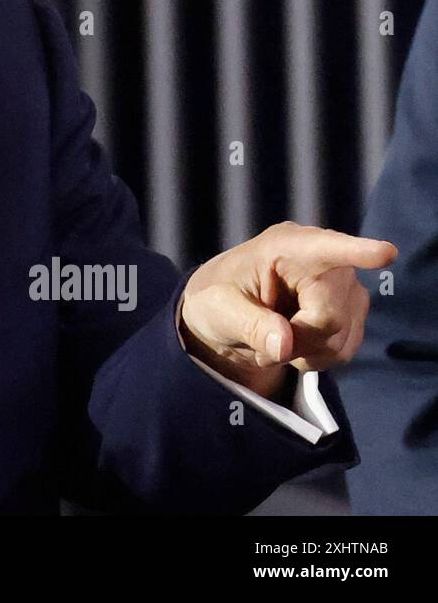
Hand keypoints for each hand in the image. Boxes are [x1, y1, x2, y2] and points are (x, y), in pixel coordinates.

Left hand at [179, 221, 396, 398]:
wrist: (228, 312)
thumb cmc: (217, 299)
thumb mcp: (217, 309)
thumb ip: (248, 324)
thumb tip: (284, 344)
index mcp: (284, 246)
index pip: (325, 248)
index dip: (356, 251)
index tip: (385, 253)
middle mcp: (323, 260)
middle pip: (330, 318)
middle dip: (298, 340)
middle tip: (267, 342)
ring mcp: (342, 284)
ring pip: (342, 338)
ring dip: (308, 351)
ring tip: (278, 339)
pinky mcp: (351, 308)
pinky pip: (347, 347)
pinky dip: (320, 356)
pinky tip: (297, 344)